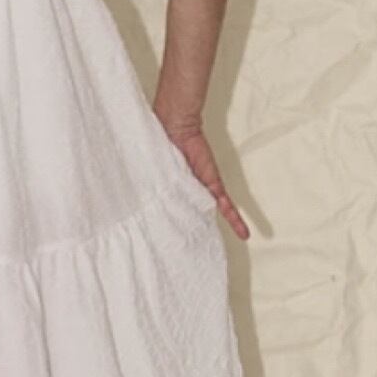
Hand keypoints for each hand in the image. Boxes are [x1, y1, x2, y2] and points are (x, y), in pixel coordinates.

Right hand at [160, 116, 248, 240]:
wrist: (175, 126)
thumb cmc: (158, 142)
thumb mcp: (150, 170)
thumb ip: (148, 184)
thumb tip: (132, 201)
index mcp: (172, 188)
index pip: (177, 210)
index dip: (176, 225)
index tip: (174, 241)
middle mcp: (188, 190)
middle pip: (195, 215)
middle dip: (199, 231)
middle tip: (200, 249)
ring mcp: (202, 188)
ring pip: (213, 213)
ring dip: (222, 225)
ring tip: (235, 240)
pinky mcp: (213, 185)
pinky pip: (225, 206)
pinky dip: (234, 219)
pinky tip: (244, 234)